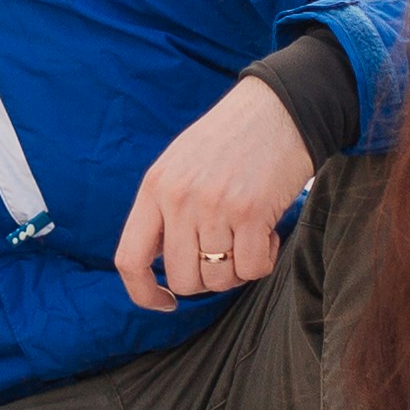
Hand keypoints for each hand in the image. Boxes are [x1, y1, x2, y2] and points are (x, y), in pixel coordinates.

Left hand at [116, 75, 319, 313]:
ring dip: (238, 269)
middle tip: (228, 252)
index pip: (129, 259)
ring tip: (250, 236)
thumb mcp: (180, 164)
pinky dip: (264, 260)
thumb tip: (161, 262)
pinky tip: (269, 233)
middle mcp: (178, 199)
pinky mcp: (251, 212)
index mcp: (154, 188)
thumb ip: (166, 208)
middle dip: (207, 279)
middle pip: (182, 278)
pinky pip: (252, 268)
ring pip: (218, 279)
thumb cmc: (233, 139)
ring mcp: (214, 206)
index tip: (165, 302)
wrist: (280, 107)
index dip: (143, 293)